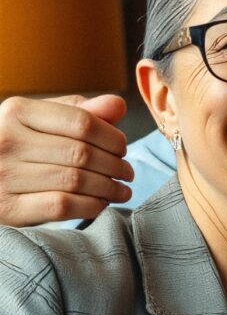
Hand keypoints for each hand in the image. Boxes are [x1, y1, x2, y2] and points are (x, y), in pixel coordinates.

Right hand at [0, 96, 131, 226]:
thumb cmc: (19, 143)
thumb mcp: (42, 119)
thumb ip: (80, 111)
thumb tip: (117, 105)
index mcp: (16, 111)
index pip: (82, 122)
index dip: (113, 138)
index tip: (122, 149)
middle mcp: (5, 141)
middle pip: (81, 153)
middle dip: (115, 166)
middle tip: (127, 173)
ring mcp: (2, 176)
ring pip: (75, 180)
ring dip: (109, 188)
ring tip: (120, 190)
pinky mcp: (6, 208)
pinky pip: (61, 206)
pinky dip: (90, 205)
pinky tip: (100, 203)